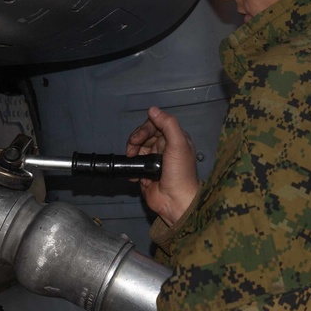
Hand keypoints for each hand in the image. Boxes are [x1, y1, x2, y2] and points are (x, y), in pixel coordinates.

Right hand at [125, 106, 199, 225]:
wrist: (175, 201)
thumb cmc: (180, 172)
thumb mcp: (178, 144)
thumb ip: (168, 124)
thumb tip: (152, 109)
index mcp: (175, 139)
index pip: (156, 125)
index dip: (144, 129)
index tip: (138, 138)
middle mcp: (164, 148)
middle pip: (144, 136)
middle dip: (135, 140)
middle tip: (131, 149)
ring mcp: (154, 161)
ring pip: (137, 149)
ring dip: (131, 153)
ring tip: (131, 160)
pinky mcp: (146, 174)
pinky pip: (134, 165)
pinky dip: (130, 167)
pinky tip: (132, 173)